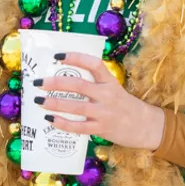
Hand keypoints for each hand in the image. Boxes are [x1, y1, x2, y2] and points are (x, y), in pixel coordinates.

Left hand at [34, 52, 164, 150]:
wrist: (146, 126)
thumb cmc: (124, 105)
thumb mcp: (114, 88)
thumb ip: (95, 83)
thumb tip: (64, 79)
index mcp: (110, 81)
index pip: (93, 64)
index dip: (75, 58)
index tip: (58, 56)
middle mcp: (107, 95)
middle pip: (79, 85)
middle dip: (56, 83)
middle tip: (39, 82)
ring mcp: (104, 113)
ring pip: (76, 106)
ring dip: (54, 104)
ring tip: (39, 101)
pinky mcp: (102, 129)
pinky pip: (79, 127)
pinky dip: (63, 123)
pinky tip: (51, 120)